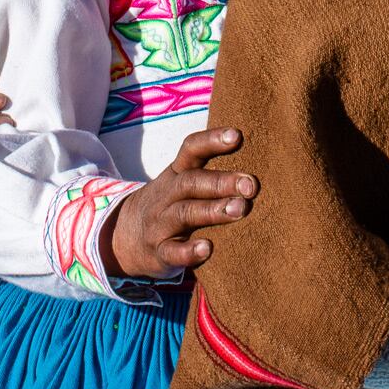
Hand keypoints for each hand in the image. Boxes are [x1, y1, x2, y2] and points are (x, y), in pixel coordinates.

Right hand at [103, 130, 254, 279]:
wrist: (124, 237)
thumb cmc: (171, 206)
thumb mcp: (183, 183)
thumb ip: (213, 174)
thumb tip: (264, 164)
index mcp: (177, 174)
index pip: (190, 150)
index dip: (211, 140)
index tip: (237, 135)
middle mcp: (167, 195)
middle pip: (192, 182)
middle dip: (222, 182)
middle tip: (251, 185)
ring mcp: (160, 223)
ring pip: (184, 213)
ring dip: (212, 211)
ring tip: (239, 210)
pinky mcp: (158, 252)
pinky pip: (171, 251)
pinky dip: (188, 251)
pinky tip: (208, 248)